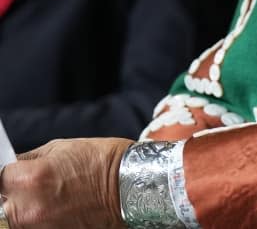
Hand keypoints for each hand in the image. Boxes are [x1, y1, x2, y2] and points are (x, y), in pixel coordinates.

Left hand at [0, 138, 130, 228]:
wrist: (131, 186)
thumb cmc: (101, 162)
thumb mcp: (61, 147)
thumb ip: (30, 160)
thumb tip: (11, 167)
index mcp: (29, 178)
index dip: (9, 174)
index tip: (17, 174)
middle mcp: (29, 207)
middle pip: (4, 203)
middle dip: (16, 194)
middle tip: (39, 186)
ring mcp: (39, 227)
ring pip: (17, 219)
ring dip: (28, 208)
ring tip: (54, 197)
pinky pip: (35, 228)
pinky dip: (43, 219)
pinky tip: (62, 207)